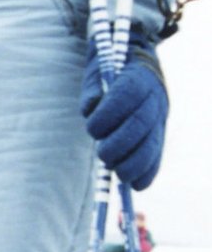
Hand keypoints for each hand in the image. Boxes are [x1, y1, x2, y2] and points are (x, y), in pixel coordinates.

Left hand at [80, 32, 167, 189]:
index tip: (93, 130)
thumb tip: (91, 111)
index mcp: (137, 78)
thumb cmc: (108, 73)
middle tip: (104, 157)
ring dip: (135, 163)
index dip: (109, 116)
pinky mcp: (160, 132)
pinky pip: (157, 153)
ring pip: (152, 141)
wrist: (135, 66)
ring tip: (119, 173)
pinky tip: (137, 184)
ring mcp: (160, 116)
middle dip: (121, 145)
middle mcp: (154, 97)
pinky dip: (147, 171)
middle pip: (141, 124)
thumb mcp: (96, 76)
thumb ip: (92, 94)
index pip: (126, 95)